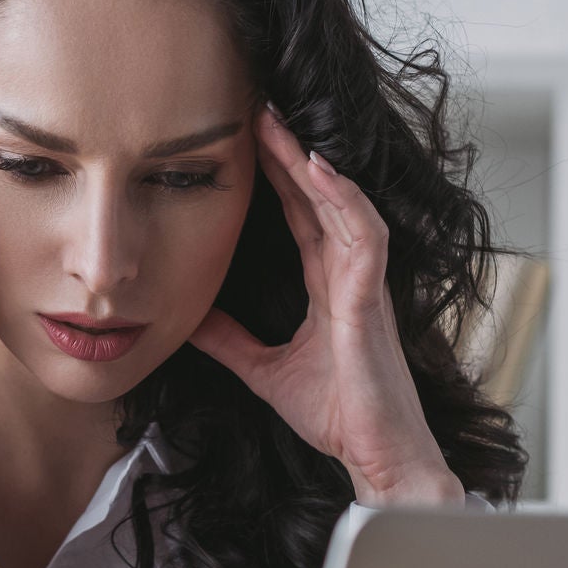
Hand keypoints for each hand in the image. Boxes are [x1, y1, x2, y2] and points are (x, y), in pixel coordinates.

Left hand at [188, 107, 462, 507]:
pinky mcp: (373, 301)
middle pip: (320, 199)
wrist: (377, 458)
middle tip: (259, 109)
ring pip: (344, 205)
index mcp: (328, 287)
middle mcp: (349, 276)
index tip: (248, 140)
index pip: (301, 216)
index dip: (278, 178)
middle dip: (290, 153)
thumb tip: (190, 319)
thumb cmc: (339, 416)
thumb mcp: (264, 371)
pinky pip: (364, 236)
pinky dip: (344, 201)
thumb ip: (231, 342)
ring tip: (282, 128)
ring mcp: (364, 284)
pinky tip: (320, 173)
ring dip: (313, 166)